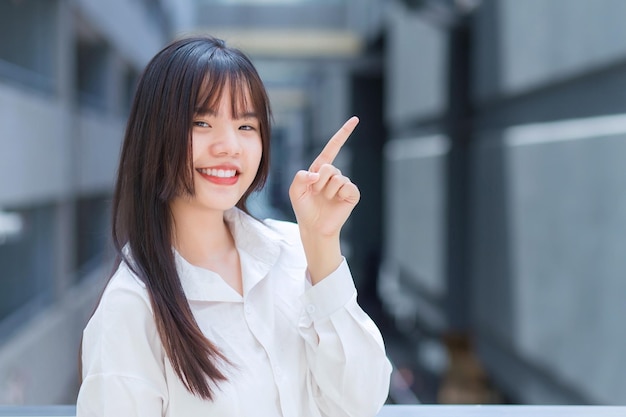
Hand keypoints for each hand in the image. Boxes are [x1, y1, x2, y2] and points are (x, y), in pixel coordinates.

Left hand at [289, 116, 359, 237]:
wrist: (314, 227)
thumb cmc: (304, 209)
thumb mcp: (295, 190)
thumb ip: (301, 176)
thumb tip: (317, 173)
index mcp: (320, 169)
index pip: (333, 147)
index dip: (344, 133)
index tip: (355, 120)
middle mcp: (334, 174)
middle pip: (329, 167)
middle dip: (319, 181)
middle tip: (316, 193)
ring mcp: (344, 184)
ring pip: (336, 178)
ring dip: (327, 190)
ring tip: (325, 200)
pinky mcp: (352, 194)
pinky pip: (347, 186)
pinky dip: (339, 194)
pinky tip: (336, 202)